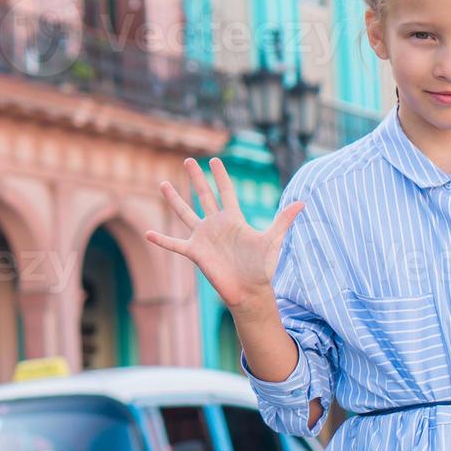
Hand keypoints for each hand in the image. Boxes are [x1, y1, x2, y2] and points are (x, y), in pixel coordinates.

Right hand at [145, 157, 304, 309]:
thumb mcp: (272, 240)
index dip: (220, 176)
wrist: (250, 290)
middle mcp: (216, 224)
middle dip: (196, 178)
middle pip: (204, 195)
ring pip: (185, 213)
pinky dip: (161, 240)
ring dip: (174, 199)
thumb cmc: (262, 267)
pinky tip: (148, 233)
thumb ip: (283, 220)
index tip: (215, 160)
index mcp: (234, 218)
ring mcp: (204, 237)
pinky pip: (174, 244)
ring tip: (163, 184)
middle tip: (188, 160)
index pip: (226, 191)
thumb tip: (302, 203)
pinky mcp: (195, 252)